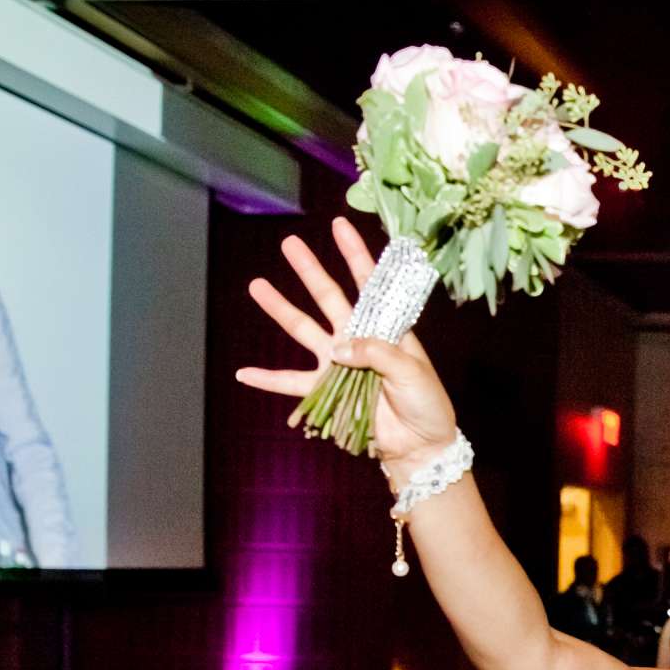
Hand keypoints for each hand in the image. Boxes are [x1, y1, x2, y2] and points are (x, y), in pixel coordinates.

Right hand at [238, 218, 459, 479]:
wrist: (419, 444)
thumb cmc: (425, 403)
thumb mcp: (412, 371)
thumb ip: (378, 352)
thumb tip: (339, 347)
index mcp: (386, 328)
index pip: (369, 284)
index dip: (355, 254)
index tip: (340, 225)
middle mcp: (358, 338)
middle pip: (328, 297)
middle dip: (310, 270)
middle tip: (289, 244)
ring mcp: (339, 363)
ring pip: (303, 329)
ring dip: (280, 309)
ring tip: (257, 286)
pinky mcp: (326, 391)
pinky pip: (291, 383)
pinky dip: (267, 380)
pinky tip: (244, 373)